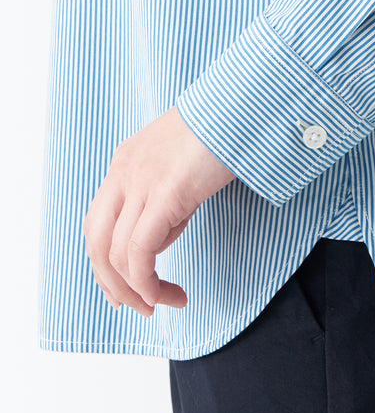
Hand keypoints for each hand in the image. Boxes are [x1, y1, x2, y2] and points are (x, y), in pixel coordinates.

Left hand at [82, 105, 237, 316]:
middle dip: (111, 283)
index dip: (106, 262)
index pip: (99, 223)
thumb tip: (162, 233)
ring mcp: (140, 183)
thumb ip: (166, 196)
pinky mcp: (164, 194)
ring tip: (163, 303)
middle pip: (96, 242)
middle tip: (137, 306)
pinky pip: (140, 252)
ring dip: (136, 290)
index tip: (126, 287)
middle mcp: (123, 174)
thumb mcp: (182, 165)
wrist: (240, 106)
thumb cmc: (223, 131)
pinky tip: (167, 293)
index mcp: (125, 164)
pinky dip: (147, 281)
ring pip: (115, 253)